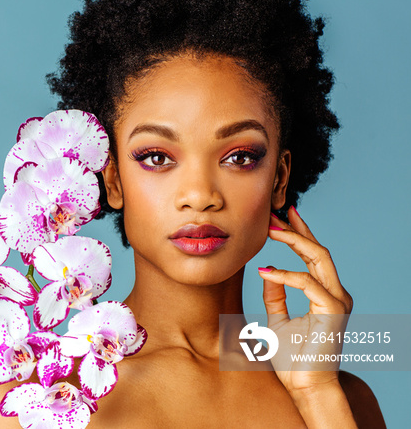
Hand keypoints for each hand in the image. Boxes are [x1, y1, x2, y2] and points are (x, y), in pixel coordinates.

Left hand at [258, 206, 353, 394]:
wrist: (304, 386)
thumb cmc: (292, 359)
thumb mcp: (277, 320)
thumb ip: (275, 296)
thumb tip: (268, 271)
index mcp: (325, 295)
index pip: (313, 257)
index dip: (298, 234)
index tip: (280, 217)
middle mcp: (335, 294)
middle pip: (318, 251)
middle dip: (296, 230)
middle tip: (274, 215)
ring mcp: (337, 301)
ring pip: (319, 259)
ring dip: (294, 241)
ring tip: (271, 230)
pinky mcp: (333, 311)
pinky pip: (307, 283)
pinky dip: (284, 275)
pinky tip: (265, 271)